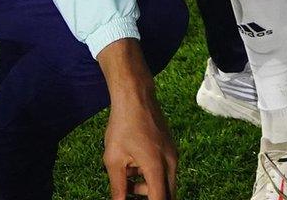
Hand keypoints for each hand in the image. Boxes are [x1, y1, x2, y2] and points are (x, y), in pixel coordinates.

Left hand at [99, 40, 177, 199]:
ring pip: (165, 182)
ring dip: (148, 187)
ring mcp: (172, 153)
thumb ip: (118, 187)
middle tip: (131, 193)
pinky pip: (165, 169)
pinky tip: (132, 168)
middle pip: (167, 194)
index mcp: (156, 166)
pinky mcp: (170, 147)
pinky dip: (151, 175)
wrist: (135, 97)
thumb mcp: (114, 159)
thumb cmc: (122, 126)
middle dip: (151, 198)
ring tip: (126, 181)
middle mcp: (170, 161)